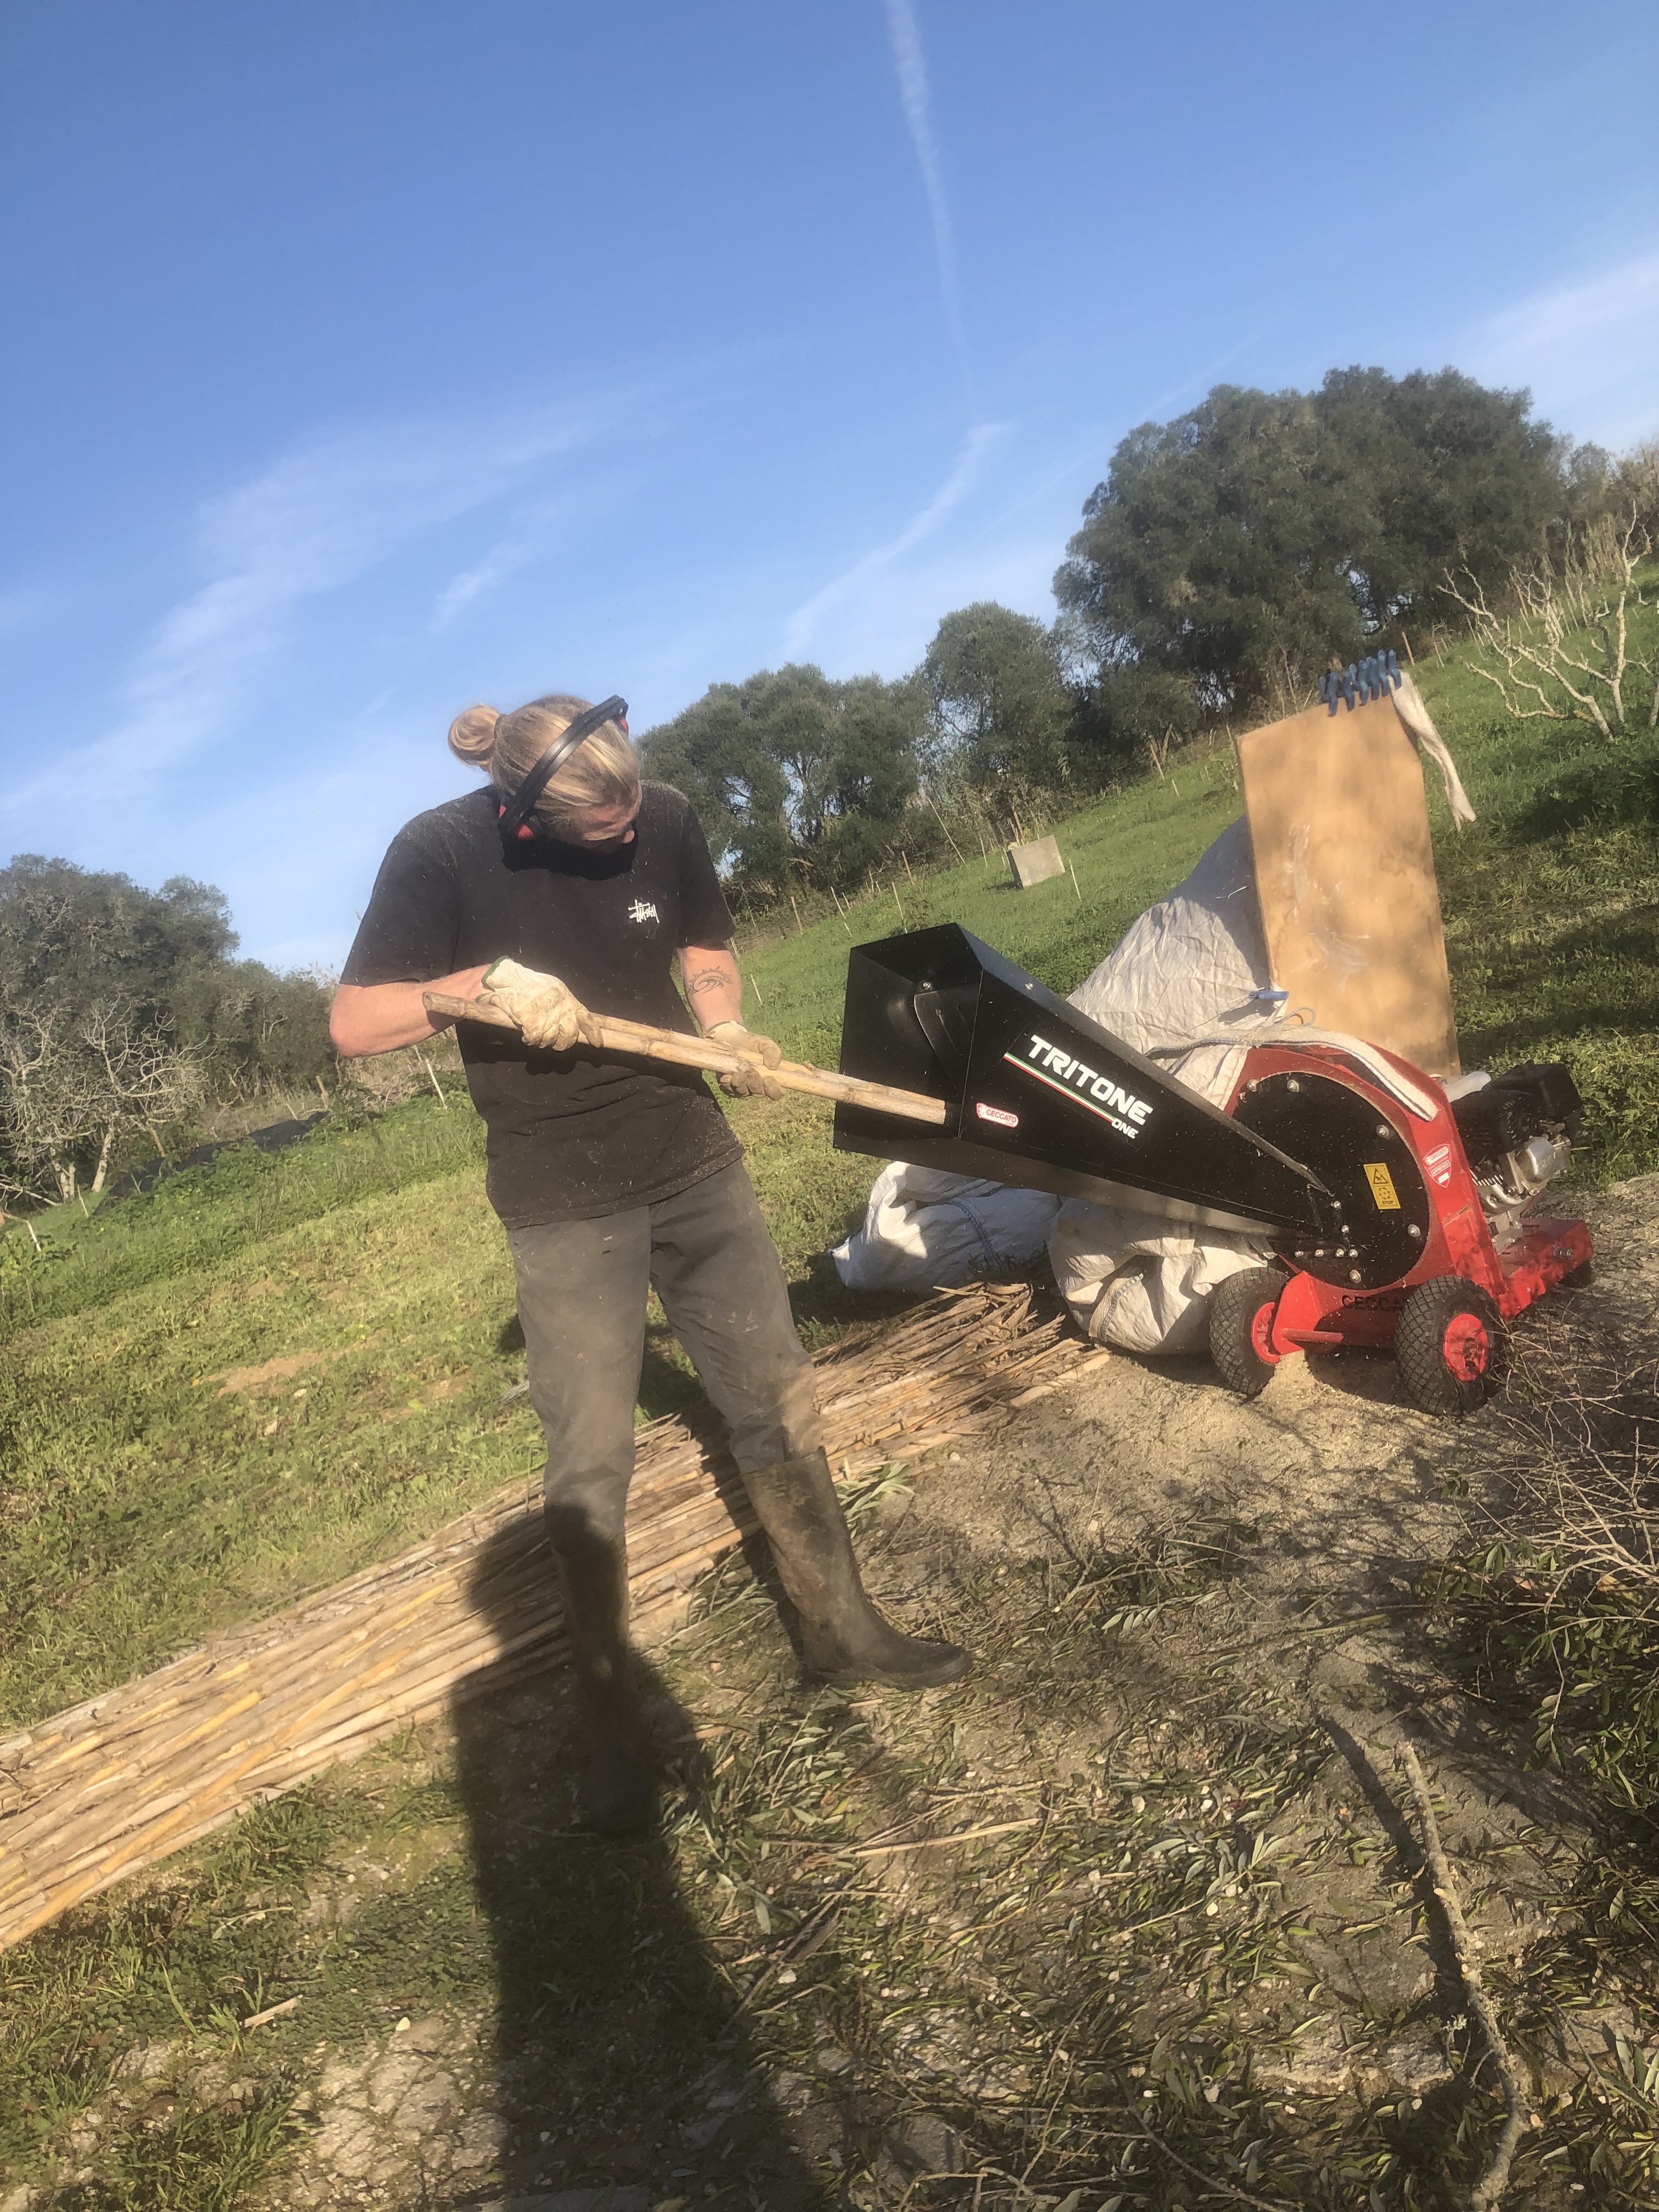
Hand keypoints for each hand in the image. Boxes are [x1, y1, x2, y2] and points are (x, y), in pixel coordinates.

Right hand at [479, 958, 601, 1052]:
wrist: (508, 980)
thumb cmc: (528, 983)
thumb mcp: (552, 988)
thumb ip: (562, 1002)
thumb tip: (568, 1018)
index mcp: (567, 998)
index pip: (586, 1017)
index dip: (593, 1032)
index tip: (597, 1043)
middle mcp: (561, 1008)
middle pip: (570, 1035)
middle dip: (564, 1043)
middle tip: (556, 1043)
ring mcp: (548, 1017)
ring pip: (552, 1041)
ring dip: (544, 1042)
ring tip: (536, 1036)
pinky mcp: (533, 1024)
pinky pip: (536, 1041)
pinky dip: (530, 1041)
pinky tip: (525, 1036)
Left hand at [708, 1020, 785, 1099]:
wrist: (733, 1040)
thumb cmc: (754, 1044)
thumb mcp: (766, 1044)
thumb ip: (773, 1052)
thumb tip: (773, 1066)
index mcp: (771, 1079)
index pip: (776, 1092)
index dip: (774, 1089)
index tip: (768, 1079)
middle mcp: (758, 1087)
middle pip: (759, 1093)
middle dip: (755, 1084)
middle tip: (751, 1072)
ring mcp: (743, 1088)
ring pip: (743, 1092)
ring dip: (741, 1084)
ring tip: (738, 1073)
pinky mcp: (730, 1087)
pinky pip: (729, 1090)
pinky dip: (728, 1084)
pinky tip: (727, 1076)